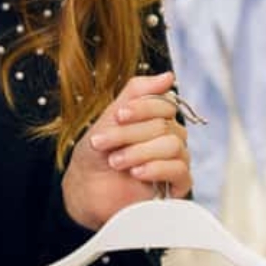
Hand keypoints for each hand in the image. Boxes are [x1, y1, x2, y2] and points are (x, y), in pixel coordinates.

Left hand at [61, 72, 191, 230]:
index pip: (165, 104)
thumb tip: (169, 76)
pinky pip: (180, 170)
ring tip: (115, 162)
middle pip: (164, 125)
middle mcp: (171, 137)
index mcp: (157, 119)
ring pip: (173, 146)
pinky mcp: (177, 185)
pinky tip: (136, 173)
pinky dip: (156, 168)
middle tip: (102, 143)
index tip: (118, 115)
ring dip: (139, 152)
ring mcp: (175, 161)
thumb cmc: (98, 154)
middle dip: (129, 134)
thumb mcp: (110, 118)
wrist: (86, 190)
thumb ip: (137, 93)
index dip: (142, 108)